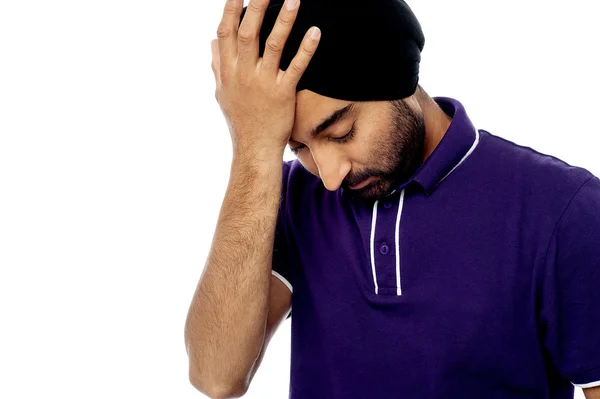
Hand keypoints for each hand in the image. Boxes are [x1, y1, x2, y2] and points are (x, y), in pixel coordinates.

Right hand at [211, 0, 320, 154]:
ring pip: (273, 45)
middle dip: (256, 5)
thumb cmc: (240, 120)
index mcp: (228, 71)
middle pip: (248, 32)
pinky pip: (296, 67)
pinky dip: (306, 48)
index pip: (226, 32)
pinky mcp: (283, 94)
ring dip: (284, 20)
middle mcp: (243, 74)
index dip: (230, 9)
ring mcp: (263, 83)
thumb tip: (211, 43)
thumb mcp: (222, 93)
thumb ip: (218, 66)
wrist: (254, 149)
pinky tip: (315, 31)